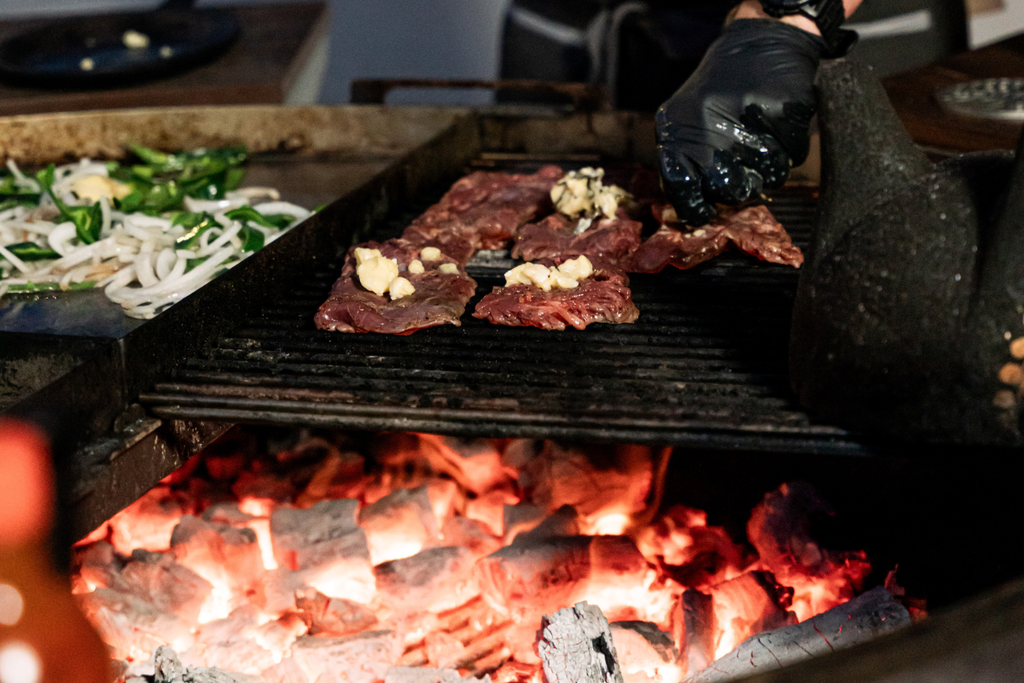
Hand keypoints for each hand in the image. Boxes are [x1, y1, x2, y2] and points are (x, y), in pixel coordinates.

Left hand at [656, 18, 825, 225]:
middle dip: (738, 188)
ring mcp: (748, 120)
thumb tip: (690, 211)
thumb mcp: (685, 120)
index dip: (695, 208)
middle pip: (728, 190)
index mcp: (678, 130)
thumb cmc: (720, 91)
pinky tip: (777, 127)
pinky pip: (793, 157)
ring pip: (768, 178)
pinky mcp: (783, 113)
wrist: (761, 43)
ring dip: (767, 168)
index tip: (706, 213)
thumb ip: (684, 163)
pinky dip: (789, 149)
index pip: (680, 187)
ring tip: (759, 140)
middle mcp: (708, 126)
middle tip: (741, 169)